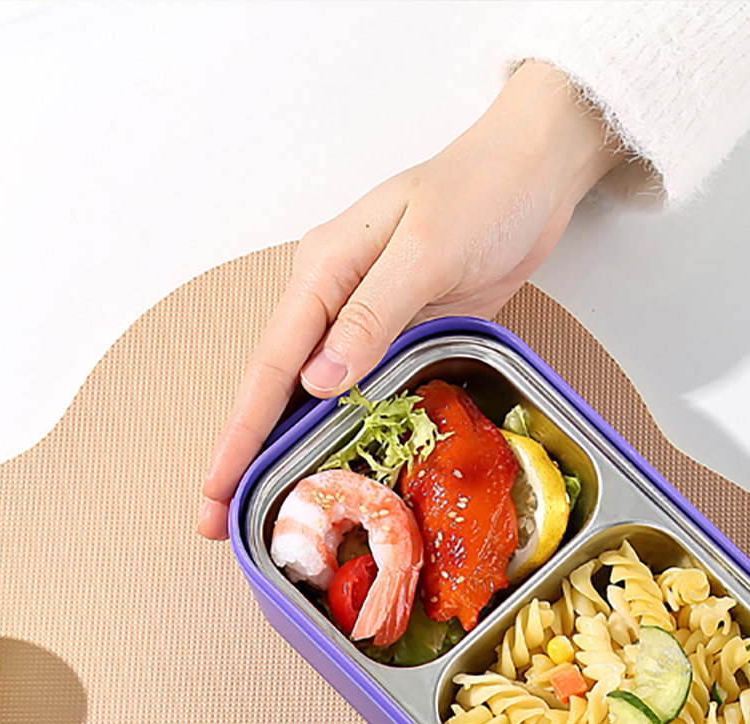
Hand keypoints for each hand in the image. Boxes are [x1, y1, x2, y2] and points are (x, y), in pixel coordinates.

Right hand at [197, 62, 622, 539]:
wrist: (533, 174)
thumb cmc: (481, 194)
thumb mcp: (426, 249)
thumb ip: (373, 313)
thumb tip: (317, 380)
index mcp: (323, 271)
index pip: (270, 366)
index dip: (241, 433)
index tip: (216, 487)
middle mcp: (331, 300)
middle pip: (275, 390)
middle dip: (243, 457)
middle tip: (216, 522)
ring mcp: (364, 323)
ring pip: (309, 401)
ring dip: (281, 456)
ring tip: (256, 514)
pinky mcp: (399, 340)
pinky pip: (356, 399)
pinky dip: (332, 438)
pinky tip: (322, 475)